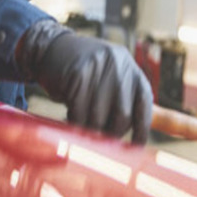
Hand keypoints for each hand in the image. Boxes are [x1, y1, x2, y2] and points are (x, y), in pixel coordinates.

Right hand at [19, 20, 152, 142]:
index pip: (145, 104)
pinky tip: (71, 115)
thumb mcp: (111, 79)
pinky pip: (78, 112)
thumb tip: (139, 140)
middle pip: (122, 115)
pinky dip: (74, 122)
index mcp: (132, 69)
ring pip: (98, 117)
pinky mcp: (77, 74)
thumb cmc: (86, 73)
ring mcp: (99, 68)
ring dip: (90, 130)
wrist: (52, 49)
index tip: (136, 148)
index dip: (142, 129)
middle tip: (100, 137)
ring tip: (83, 125)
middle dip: (111, 133)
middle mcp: (119, 66)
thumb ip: (125, 102)